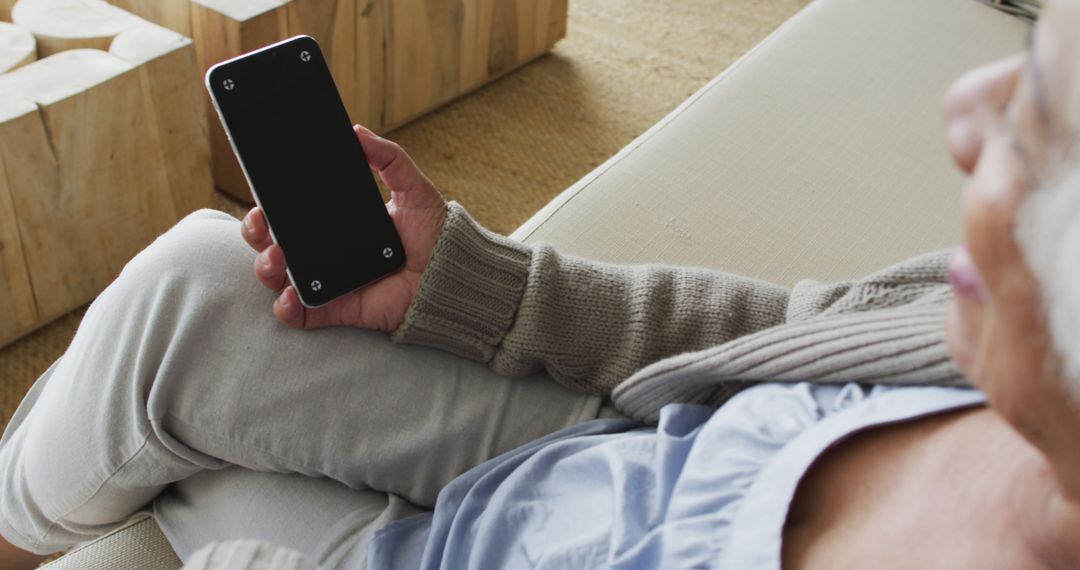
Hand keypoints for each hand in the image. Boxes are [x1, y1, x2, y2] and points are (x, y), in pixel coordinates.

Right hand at [241, 125, 446, 331]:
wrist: (454, 274)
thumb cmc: (435, 234)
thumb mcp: (413, 187)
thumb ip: (387, 156)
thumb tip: (357, 129)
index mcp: (336, 222)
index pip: (292, 211)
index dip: (269, 204)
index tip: (262, 193)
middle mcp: (326, 252)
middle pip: (274, 241)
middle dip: (256, 232)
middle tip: (262, 224)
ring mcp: (328, 281)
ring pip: (278, 277)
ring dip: (266, 266)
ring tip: (277, 257)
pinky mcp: (336, 309)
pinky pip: (300, 314)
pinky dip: (286, 308)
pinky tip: (290, 295)